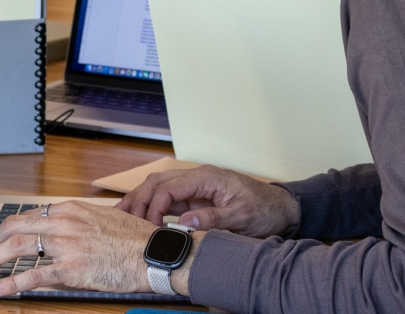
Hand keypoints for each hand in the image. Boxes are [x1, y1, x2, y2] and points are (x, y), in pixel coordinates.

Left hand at [0, 201, 186, 296]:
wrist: (152, 254)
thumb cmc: (135, 238)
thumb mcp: (103, 218)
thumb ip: (80, 222)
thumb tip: (67, 231)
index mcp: (71, 209)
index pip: (31, 214)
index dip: (12, 227)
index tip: (5, 236)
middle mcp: (64, 223)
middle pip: (16, 226)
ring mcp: (65, 245)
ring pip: (18, 247)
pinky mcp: (69, 269)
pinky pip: (32, 275)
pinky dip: (10, 282)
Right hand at [118, 165, 300, 237]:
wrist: (281, 209)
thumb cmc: (264, 209)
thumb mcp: (242, 216)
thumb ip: (213, 218)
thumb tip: (184, 222)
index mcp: (207, 178)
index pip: (170, 187)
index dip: (154, 205)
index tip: (148, 226)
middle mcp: (198, 178)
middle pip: (158, 182)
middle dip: (139, 198)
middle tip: (123, 217)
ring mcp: (195, 188)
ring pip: (159, 187)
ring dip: (141, 199)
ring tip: (123, 214)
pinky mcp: (196, 198)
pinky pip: (169, 199)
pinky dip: (152, 206)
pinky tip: (141, 216)